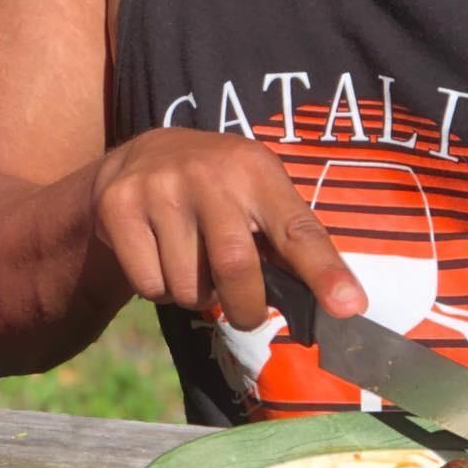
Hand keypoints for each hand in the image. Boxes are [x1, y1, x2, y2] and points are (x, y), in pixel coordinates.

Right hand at [90, 127, 366, 328]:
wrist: (141, 155)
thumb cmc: (219, 188)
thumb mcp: (260, 196)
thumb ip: (294, 243)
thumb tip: (343, 306)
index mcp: (255, 170)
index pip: (296, 229)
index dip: (324, 271)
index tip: (349, 307)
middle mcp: (207, 173)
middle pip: (235, 269)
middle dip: (245, 308)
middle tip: (245, 312)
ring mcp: (158, 187)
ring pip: (186, 286)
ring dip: (196, 295)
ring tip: (192, 264)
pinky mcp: (118, 206)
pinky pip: (149, 285)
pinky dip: (159, 289)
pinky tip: (159, 255)